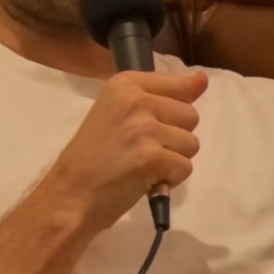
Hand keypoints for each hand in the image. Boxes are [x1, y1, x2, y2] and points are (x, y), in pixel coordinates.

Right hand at [42, 68, 206, 233]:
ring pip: (192, 143)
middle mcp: (137, 99)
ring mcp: (145, 128)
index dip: (174, 112)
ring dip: (173, 160)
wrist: (71, 193)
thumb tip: (202, 80)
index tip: (154, 125)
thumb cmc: (93, 156)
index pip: (180, 85)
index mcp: (127, 83)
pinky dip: (171, 179)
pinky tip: (145, 179)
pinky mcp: (153, 157)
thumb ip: (163, 95)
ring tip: (143, 165)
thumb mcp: (121, 112)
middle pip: (190, 116)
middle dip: (174, 138)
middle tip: (143, 150)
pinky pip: (185, 167)